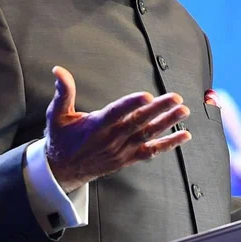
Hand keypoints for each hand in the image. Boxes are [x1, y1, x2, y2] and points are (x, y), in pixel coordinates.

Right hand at [44, 66, 191, 192]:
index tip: (146, 96)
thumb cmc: (61, 139)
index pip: (116, 113)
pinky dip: (168, 144)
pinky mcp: (127, 158)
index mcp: (95, 126)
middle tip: (176, 98)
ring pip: (148, 135)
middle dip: (159, 109)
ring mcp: (122, 150)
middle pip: (138, 122)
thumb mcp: (56, 114)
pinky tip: (184, 136)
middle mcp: (111, 139)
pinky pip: (151, 152)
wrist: (63, 171)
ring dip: (167, 123)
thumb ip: (63, 92)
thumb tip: (59, 70)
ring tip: (183, 111)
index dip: (131, 104)